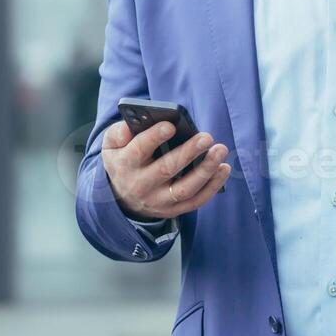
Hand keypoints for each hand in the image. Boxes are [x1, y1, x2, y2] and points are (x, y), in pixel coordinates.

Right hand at [101, 120, 230, 220]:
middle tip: (207, 137)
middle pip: (167, 169)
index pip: (139, 150)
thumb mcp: (111, 147)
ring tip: (220, 151)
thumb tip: (130, 126)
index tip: (171, 126)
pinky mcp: (174, 210)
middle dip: (188, 152)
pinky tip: (224, 168)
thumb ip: (117, 133)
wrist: (122, 199)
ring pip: (185, 188)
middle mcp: (142, 185)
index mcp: (125, 165)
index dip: (154, 137)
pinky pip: (197, 201)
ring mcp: (159, 201)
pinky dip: (213, 186)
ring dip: (206, 170)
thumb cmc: (123, 162)